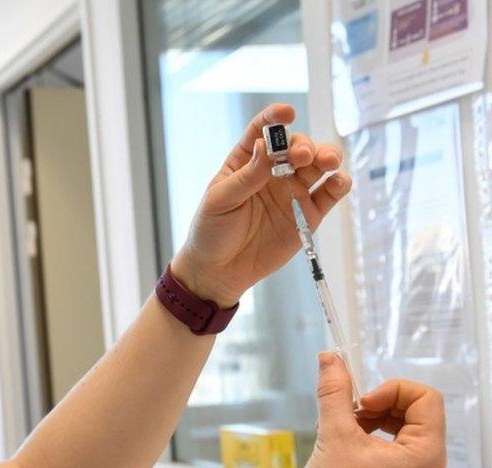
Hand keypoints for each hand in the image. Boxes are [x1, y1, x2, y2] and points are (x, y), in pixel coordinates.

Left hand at [171, 104, 350, 307]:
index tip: (287, 113)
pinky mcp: (308, 214)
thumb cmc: (211, 231)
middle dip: (304, 146)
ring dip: (327, 157)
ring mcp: (293, 191)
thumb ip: (246, 176)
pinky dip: (340, 184)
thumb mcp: (220, 201)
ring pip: (319, 165)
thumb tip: (265, 145)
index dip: (275, 118)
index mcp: (246, 161)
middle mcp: (273, 171)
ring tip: (327, 163)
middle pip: (297, 146)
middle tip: (302, 156)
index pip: (262, 130)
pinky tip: (338, 182)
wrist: (220, 270)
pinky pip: (330, 194)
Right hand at [290, 353, 446, 467]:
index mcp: (426, 454)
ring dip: (372, 415)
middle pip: (415, 408)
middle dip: (379, 402)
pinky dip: (372, 432)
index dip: (391, 390)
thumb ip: (334, 391)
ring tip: (344, 428)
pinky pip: (396, 440)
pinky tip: (346, 440)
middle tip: (350, 412)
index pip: (425, 398)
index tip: (362, 401)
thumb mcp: (333, 434)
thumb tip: (330, 359)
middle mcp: (430, 464)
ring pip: (403, 422)